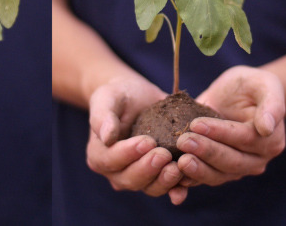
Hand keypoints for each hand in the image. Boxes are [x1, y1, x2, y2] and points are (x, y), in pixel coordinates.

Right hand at [86, 76, 188, 204]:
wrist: (137, 98)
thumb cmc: (118, 96)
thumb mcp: (106, 98)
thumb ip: (103, 116)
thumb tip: (107, 137)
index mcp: (99, 155)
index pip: (111, 159)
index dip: (128, 153)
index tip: (147, 141)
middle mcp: (116, 172)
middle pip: (129, 178)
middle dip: (147, 168)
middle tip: (164, 154)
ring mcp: (137, 177)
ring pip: (149, 187)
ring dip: (163, 181)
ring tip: (178, 168)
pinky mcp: (157, 176)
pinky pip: (166, 188)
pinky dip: (176, 189)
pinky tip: (186, 186)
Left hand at [176, 66, 285, 186]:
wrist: (236, 95)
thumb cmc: (250, 85)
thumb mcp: (264, 84)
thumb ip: (271, 103)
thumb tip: (267, 128)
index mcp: (270, 140)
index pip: (244, 139)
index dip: (220, 133)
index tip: (196, 124)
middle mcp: (255, 160)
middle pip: (231, 161)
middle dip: (205, 152)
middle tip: (182, 141)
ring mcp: (236, 169)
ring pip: (217, 175)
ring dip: (197, 170)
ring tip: (179, 161)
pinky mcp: (217, 171)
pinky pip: (203, 179)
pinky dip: (189, 181)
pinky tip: (174, 177)